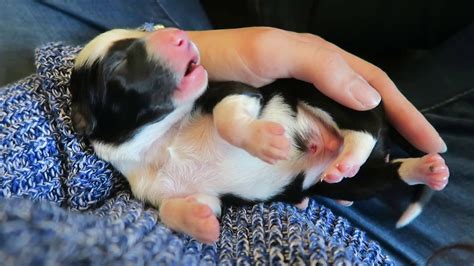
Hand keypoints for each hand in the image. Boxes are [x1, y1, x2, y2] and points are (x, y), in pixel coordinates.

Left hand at [188, 27, 446, 153]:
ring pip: (338, 135)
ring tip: (347, 177)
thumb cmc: (230, 55)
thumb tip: (370, 99)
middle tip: (395, 170)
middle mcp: (317, 86)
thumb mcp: (276, 51)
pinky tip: (322, 178)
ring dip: (348, 158)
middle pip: (362, 116)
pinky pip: (310, 146)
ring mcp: (300, 107)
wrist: (190, 71)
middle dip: (380, 143)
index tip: (431, 142)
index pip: (376, 87)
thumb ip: (322, 66)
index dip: (406, 113)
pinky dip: (319, 163)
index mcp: (324, 64)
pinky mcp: (281, 125)